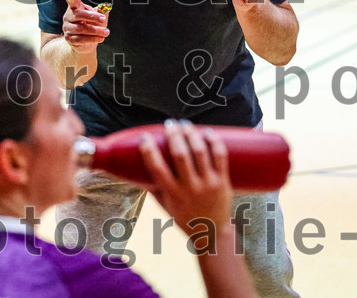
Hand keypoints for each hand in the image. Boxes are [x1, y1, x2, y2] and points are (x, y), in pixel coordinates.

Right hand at [62, 0, 108, 52]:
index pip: (72, 0)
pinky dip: (92, 39)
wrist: (85, 43)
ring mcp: (68, 28)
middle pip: (77, 14)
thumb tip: (106, 7)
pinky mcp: (69, 39)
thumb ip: (101, 12)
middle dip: (92, 17)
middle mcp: (69, 17)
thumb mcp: (98, 17)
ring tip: (106, 32)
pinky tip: (101, 38)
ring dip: (96, 30)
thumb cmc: (91, 25)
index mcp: (75, 8)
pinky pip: (81, 39)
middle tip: (104, 19)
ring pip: (81, 28)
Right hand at [140, 120, 232, 236]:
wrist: (212, 233)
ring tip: (185, 124)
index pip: (157, 170)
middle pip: (181, 156)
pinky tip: (208, 132)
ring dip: (192, 134)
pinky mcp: (223, 181)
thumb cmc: (185, 218)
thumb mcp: (165, 207)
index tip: (145, 137)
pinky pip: (220, 157)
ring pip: (200, 153)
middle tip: (170, 123)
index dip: (149, 151)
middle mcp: (190, 188)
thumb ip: (153, 189)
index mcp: (173, 195)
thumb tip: (134, 173)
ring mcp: (208, 184)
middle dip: (174, 136)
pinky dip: (214, 142)